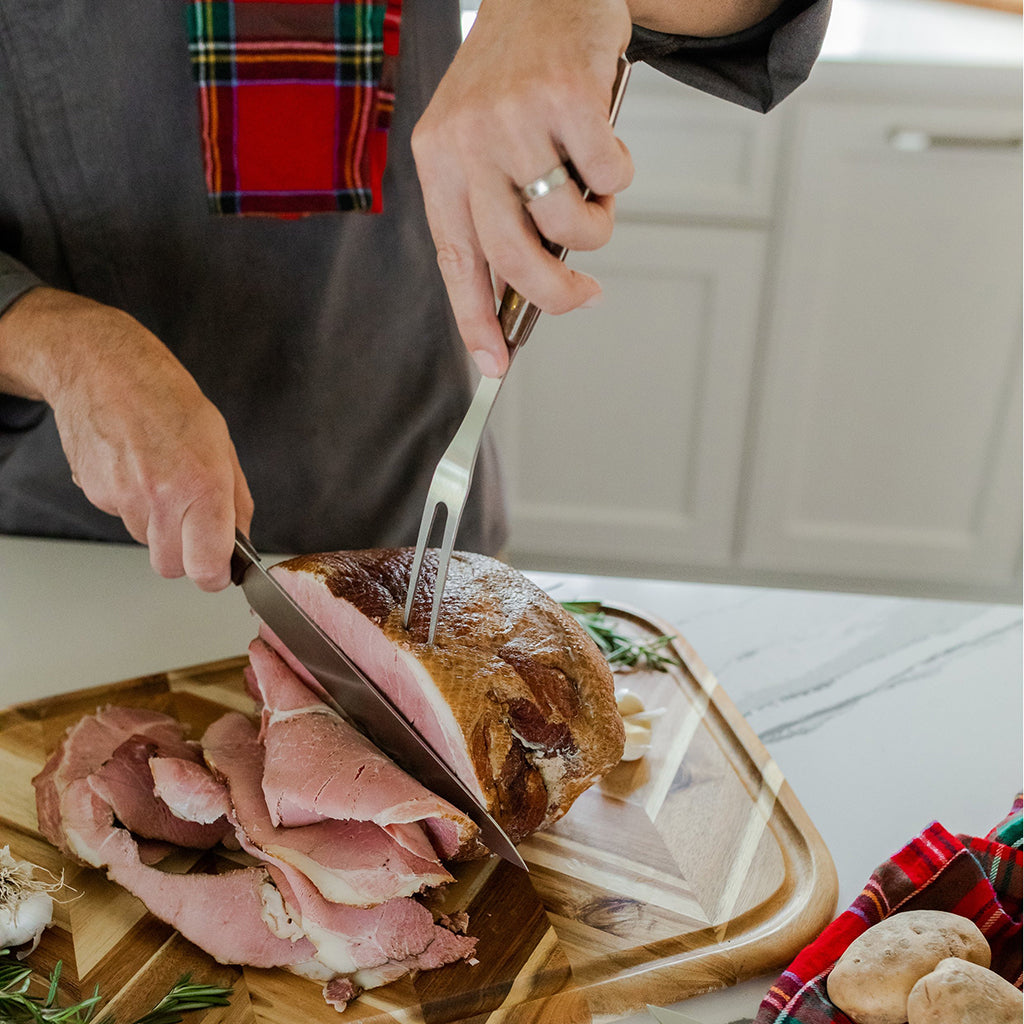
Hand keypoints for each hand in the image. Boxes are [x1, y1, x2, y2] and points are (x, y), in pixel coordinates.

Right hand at [0, 288, 252, 590]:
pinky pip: (122, 518)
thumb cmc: (168, 397)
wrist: (103, 368)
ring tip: (162, 480)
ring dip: (159, 526)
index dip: (215, 576)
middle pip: (171, 568)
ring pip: (146, 542)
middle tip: (193, 526)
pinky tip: (137, 469)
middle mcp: (162, 498)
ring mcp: (123, 498)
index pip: (206, 568)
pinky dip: (132, 505)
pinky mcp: (95, 494)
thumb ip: (236, 500)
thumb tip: (241, 542)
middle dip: (185, 556)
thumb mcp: (222, 444)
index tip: (221, 570)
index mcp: (203, 486)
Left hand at [411, 0, 633, 377]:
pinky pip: (613, 177)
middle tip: (584, 293)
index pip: (456, 260)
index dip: (474, 320)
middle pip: (515, 258)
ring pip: (572, 222)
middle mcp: (468, 142)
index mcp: (439, 162)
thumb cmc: (516, 77)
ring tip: (592, 185)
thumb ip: (495, 209)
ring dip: (598, 222)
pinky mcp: (566, 95)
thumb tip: (528, 287)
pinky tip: (604, 138)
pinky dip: (620, 173)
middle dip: (558, 293)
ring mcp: (515, 118)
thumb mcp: (480, 140)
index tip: (493, 365)